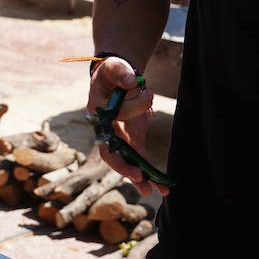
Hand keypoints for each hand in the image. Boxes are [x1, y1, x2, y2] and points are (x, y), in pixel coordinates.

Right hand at [87, 56, 166, 194]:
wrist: (116, 78)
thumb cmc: (113, 72)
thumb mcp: (114, 67)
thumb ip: (121, 72)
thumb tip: (131, 82)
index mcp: (97, 112)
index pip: (106, 125)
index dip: (117, 132)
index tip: (137, 123)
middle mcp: (106, 129)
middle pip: (111, 152)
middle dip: (124, 166)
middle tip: (138, 176)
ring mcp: (119, 137)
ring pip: (126, 161)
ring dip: (139, 177)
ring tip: (153, 192)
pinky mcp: (132, 140)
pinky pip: (139, 159)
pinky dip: (149, 172)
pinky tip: (161, 187)